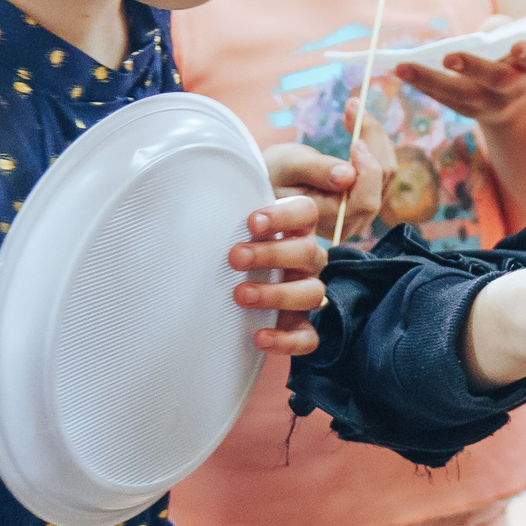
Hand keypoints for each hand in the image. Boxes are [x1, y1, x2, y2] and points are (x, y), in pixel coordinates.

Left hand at [228, 195, 333, 356]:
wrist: (219, 268)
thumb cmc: (226, 233)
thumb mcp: (229, 205)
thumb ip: (228, 193)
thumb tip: (213, 185)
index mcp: (295, 226)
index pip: (306, 213)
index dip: (284, 216)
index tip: (252, 222)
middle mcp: (306, 258)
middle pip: (308, 252)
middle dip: (272, 255)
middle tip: (235, 257)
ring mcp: (305, 291)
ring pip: (312, 293)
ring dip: (277, 294)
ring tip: (241, 295)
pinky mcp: (298, 325)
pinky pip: (308, 337)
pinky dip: (287, 340)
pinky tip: (259, 338)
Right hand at [265, 121, 390, 242]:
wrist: (271, 182)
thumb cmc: (274, 174)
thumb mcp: (289, 167)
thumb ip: (317, 171)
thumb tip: (348, 175)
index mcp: (331, 220)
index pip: (365, 200)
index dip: (367, 168)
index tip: (355, 139)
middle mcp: (353, 222)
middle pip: (381, 180)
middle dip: (372, 139)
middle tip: (352, 105)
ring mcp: (363, 212)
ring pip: (387, 172)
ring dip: (374, 136)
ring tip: (353, 109)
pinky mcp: (367, 197)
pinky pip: (382, 168)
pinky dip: (373, 142)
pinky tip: (357, 124)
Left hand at [394, 38, 525, 127]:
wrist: (514, 102)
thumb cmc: (509, 56)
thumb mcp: (511, 38)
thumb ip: (498, 29)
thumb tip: (472, 39)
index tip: (517, 46)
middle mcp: (514, 87)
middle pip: (495, 79)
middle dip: (472, 67)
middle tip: (448, 57)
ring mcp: (491, 104)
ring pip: (462, 95)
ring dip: (430, 80)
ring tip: (401, 67)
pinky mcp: (469, 111)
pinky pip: (444, 99)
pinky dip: (422, 84)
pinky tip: (400, 71)